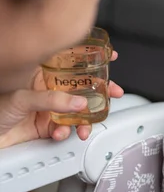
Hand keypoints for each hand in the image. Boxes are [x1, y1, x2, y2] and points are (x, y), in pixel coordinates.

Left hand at [0, 52, 122, 148]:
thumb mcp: (22, 98)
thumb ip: (53, 100)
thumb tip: (79, 103)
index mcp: (41, 74)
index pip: (70, 62)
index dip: (91, 59)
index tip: (109, 57)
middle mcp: (48, 90)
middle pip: (81, 88)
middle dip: (100, 93)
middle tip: (113, 94)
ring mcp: (50, 108)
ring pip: (77, 112)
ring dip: (84, 121)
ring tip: (82, 128)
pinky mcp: (48, 127)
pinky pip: (66, 129)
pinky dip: (66, 133)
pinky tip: (59, 134)